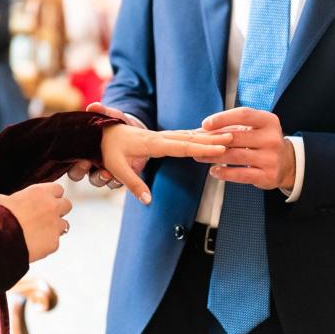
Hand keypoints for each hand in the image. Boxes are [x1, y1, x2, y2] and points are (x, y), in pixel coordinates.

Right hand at [0, 183, 71, 262]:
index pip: (58, 189)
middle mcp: (51, 207)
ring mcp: (55, 225)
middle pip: (66, 205)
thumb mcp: (1, 199)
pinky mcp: (54, 243)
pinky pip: (55, 242)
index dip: (52, 195)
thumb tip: (9, 203)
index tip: (46, 200)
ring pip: (64, 224)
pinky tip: (35, 245)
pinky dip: (47, 244)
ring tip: (40, 233)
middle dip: (58, 210)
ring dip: (55, 227)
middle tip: (45, 216)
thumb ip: (13, 199)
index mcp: (40, 193)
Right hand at [67, 102, 141, 186]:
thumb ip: (103, 112)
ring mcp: (102, 172)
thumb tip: (92, 106)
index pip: (69, 161)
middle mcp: (88, 165)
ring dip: (101, 179)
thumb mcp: (111, 117)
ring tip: (107, 174)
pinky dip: (116, 182)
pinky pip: (113, 184)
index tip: (78, 157)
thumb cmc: (116, 125)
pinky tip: (121, 178)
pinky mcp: (117, 177)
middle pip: (78, 174)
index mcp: (81, 150)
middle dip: (81, 171)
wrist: (136, 132)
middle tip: (87, 164)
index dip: (71, 162)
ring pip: (96, 181)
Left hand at [100, 124, 231, 203]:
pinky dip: (198, 135)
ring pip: (188, 135)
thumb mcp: (117, 168)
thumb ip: (134, 184)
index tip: (219, 147)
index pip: (181, 146)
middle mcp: (159, 137)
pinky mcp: (161, 137)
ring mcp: (161, 136)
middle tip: (233, 138)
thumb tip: (148, 201)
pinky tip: (209, 136)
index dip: (201, 147)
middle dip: (211, 139)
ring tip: (228, 134)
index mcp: (151, 143)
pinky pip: (183, 136)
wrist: (102, 132)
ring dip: (208, 135)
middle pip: (190, 138)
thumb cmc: (109, 150)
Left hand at [194, 107, 295, 190]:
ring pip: (235, 156)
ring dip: (213, 157)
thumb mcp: (254, 129)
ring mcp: (271, 158)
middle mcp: (272, 138)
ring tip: (199, 157)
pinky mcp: (268, 176)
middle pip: (236, 137)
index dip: (222, 118)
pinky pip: (241, 174)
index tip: (205, 124)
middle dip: (213, 140)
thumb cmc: (262, 141)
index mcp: (269, 121)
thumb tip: (202, 130)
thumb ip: (231, 127)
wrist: (286, 163)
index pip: (243, 115)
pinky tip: (214, 171)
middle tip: (196, 143)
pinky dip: (225, 173)